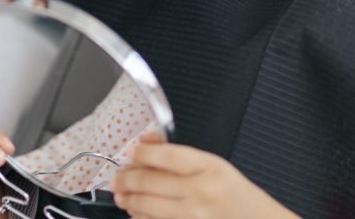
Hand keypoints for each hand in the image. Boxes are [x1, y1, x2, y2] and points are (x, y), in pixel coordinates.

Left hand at [110, 136, 297, 218]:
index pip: (166, 156)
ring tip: (119, 195)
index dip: (142, 153)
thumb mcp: (217, 164)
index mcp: (208, 167)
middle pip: (150, 181)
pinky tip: (134, 213)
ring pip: (147, 205)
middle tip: (116, 177)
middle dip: (126, 178)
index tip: (131, 151)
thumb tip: (148, 143)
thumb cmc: (239, 195)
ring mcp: (193, 215)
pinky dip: (141, 218)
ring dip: (128, 199)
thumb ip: (182, 154)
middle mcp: (199, 192)